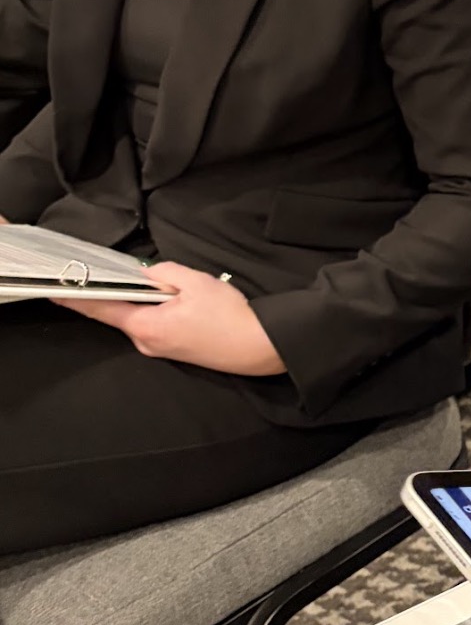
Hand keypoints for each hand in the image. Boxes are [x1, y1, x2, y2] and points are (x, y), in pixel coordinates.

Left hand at [60, 263, 285, 374]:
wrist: (260, 347)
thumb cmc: (229, 316)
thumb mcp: (195, 282)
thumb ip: (163, 273)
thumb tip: (148, 274)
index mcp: (146, 326)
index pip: (101, 309)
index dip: (77, 298)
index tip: (56, 291)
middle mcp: (146, 343)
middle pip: (122, 312)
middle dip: (128, 291)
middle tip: (148, 276)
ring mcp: (160, 350)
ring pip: (141, 318)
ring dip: (150, 302)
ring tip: (181, 291)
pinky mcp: (174, 351)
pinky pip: (156, 326)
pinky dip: (160, 312)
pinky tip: (184, 305)